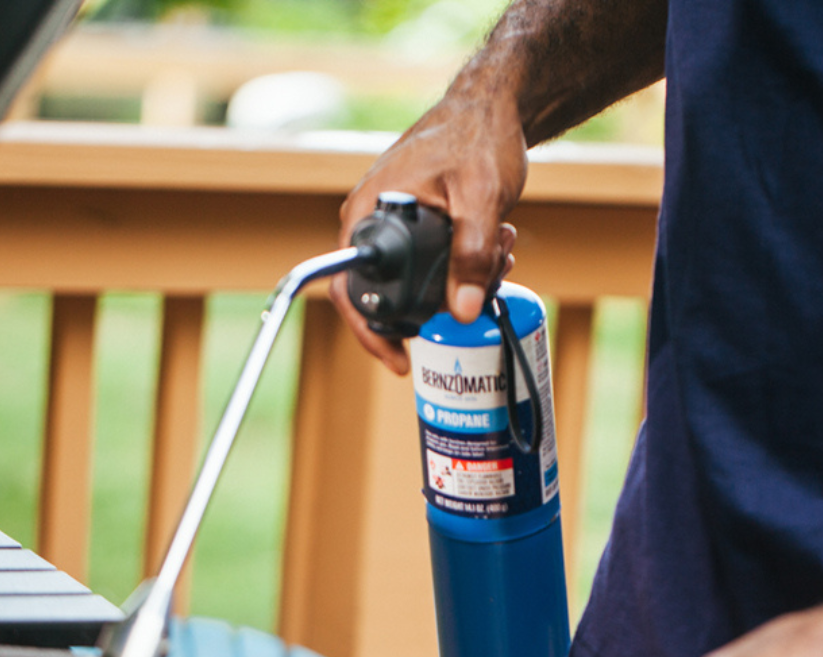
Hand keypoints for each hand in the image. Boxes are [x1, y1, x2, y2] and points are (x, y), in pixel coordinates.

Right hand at [327, 83, 525, 374]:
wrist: (490, 105)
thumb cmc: (479, 136)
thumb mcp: (481, 198)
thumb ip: (471, 255)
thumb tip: (461, 313)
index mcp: (368, 215)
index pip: (349, 289)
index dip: (370, 331)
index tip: (399, 359)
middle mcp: (370, 224)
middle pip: (386, 295)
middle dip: (437, 304)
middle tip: (482, 287)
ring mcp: (391, 228)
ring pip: (416, 283)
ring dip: (461, 282)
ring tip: (499, 253)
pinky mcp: (414, 230)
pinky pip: (429, 267)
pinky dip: (463, 268)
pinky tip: (494, 248)